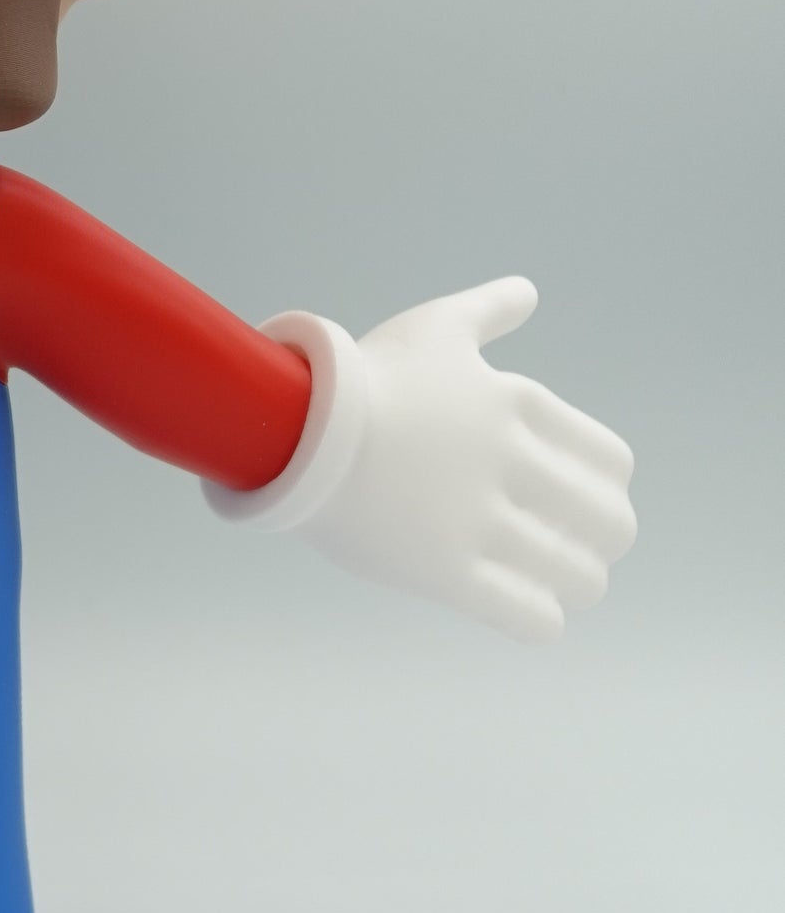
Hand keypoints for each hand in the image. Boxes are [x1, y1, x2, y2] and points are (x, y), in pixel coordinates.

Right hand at [208, 279, 637, 642]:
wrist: (299, 429)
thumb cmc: (367, 376)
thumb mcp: (435, 326)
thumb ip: (489, 310)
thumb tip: (527, 292)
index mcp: (520, 407)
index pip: (612, 463)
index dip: (608, 487)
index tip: (588, 497)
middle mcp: (513, 465)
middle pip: (610, 524)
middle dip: (604, 541)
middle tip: (580, 546)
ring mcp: (482, 522)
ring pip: (579, 576)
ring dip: (580, 584)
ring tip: (564, 586)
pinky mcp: (447, 572)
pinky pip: (529, 616)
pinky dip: (543, 620)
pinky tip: (534, 615)